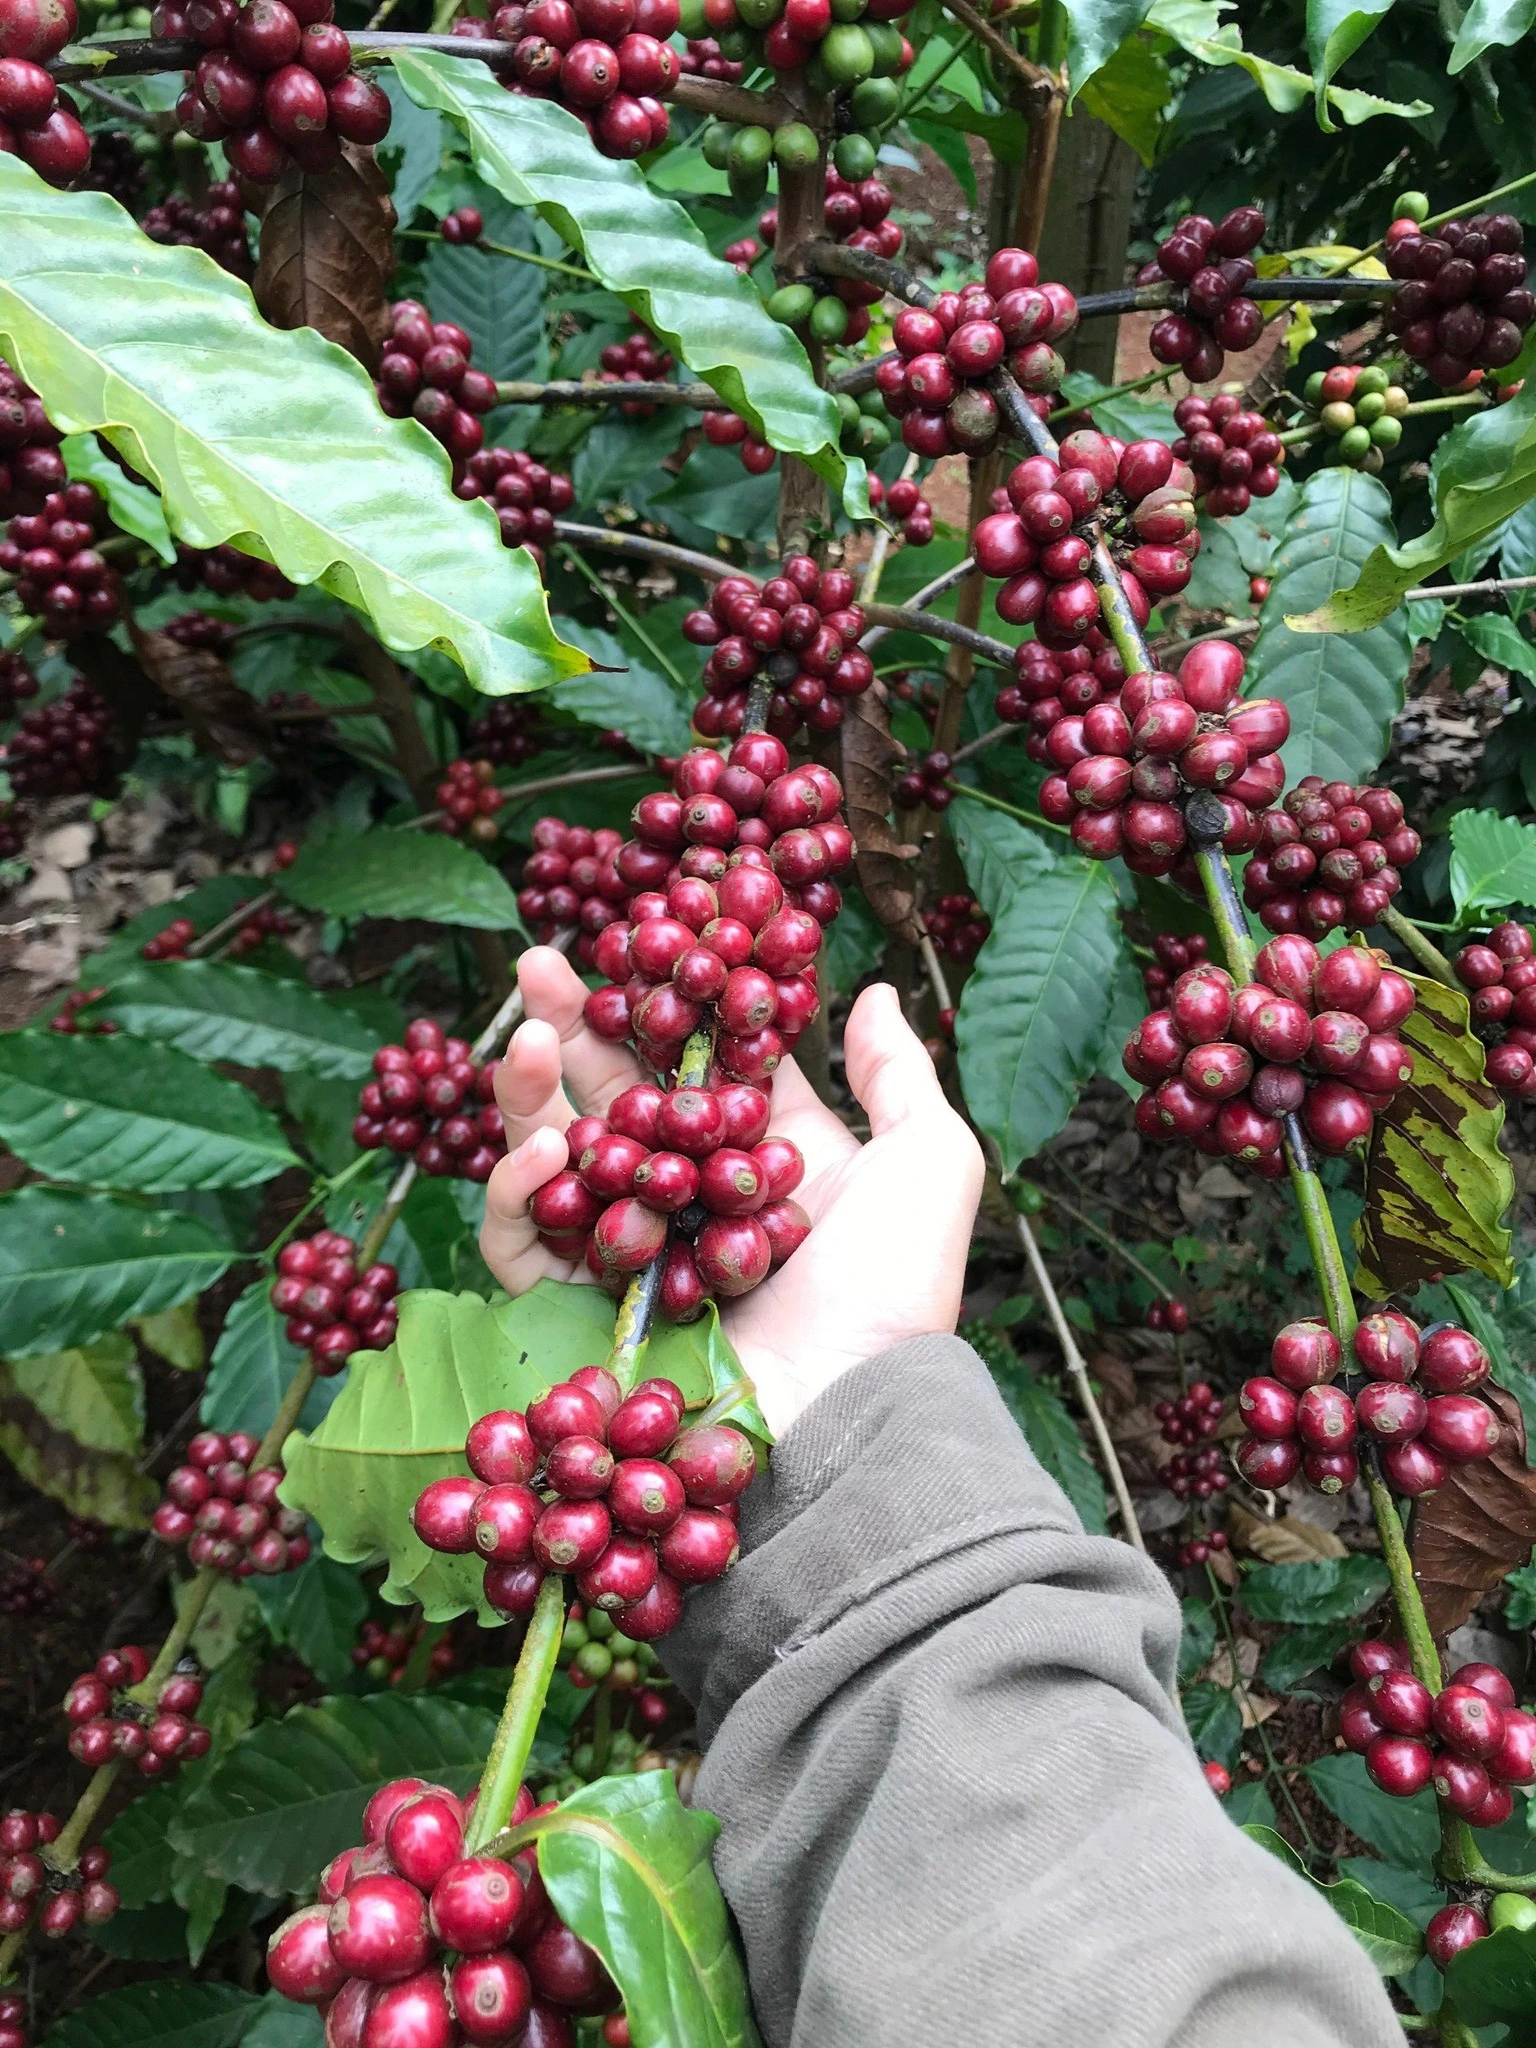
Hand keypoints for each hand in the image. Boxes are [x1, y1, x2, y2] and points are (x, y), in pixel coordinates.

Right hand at [481, 947, 983, 1436]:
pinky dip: (521, 1188)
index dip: (663, 1007)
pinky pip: (526, 1240)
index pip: (697, 1067)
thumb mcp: (929, 1162)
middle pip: (615, 1098)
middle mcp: (691, 1201)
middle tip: (539, 966)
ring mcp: (631, 1254)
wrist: (844, 1415)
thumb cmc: (892, 1293)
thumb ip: (896, 1073)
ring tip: (528, 1034)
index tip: (635, 947)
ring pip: (558, 1155)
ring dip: (532, 1090)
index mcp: (764, 1160)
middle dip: (571, 1029)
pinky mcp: (580, 1309)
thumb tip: (873, 987)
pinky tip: (544, 1144)